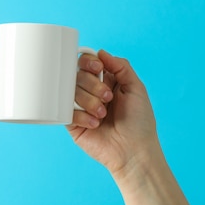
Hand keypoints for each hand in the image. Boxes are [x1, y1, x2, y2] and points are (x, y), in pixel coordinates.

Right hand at [66, 50, 160, 179]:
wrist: (134, 151)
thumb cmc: (139, 122)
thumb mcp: (136, 88)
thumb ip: (121, 66)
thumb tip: (100, 52)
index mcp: (105, 82)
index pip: (87, 63)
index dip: (88, 62)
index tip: (97, 68)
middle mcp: (91, 93)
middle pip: (77, 75)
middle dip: (93, 85)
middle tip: (108, 99)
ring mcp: (80, 108)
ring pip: (70, 92)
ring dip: (89, 101)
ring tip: (103, 115)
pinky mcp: (72, 124)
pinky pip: (66, 111)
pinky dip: (81, 116)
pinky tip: (95, 125)